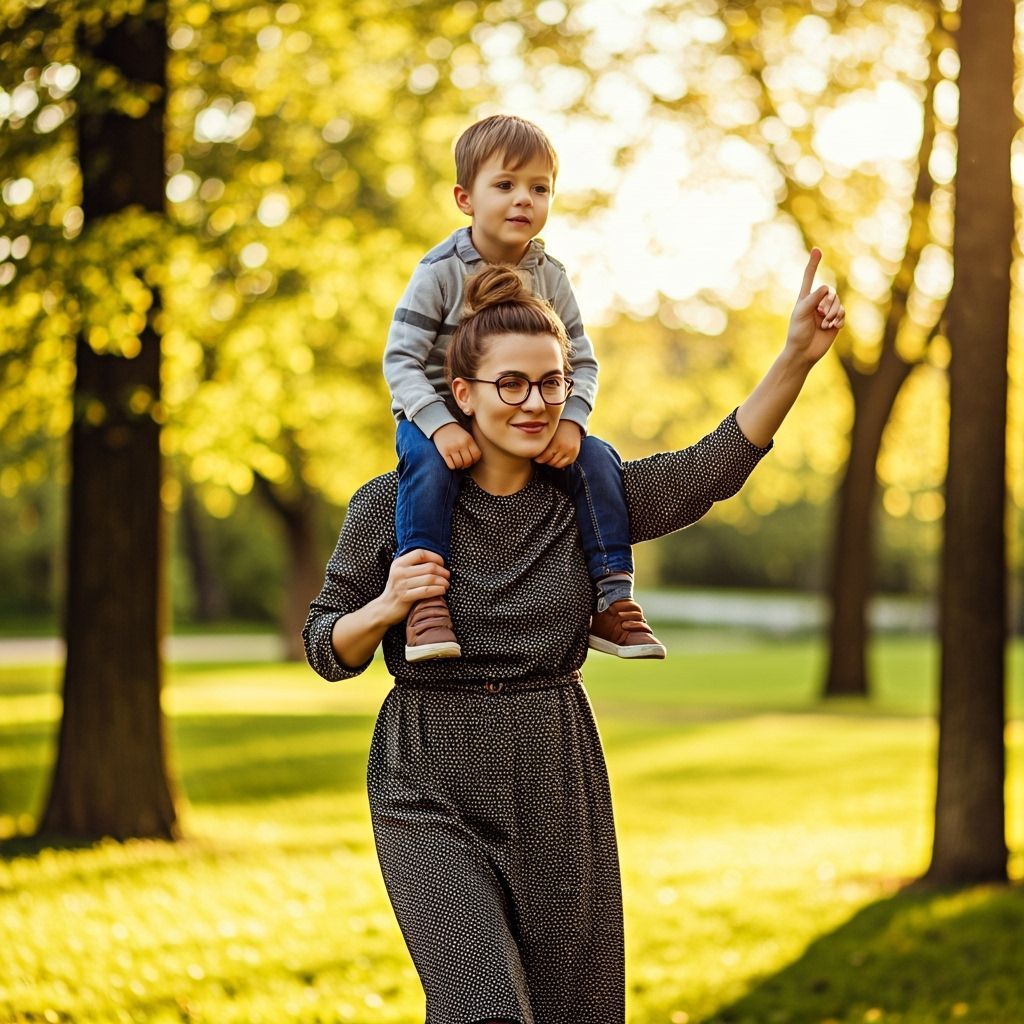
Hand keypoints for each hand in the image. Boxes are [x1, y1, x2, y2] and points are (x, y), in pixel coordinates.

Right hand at [378, 549, 449, 623]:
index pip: (421, 553)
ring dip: (443, 581)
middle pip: (429, 567)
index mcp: (399, 563)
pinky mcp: (405, 597)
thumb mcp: (401, 573)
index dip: (435, 557)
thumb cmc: (398, 589)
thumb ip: (414, 565)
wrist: (385, 608)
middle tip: (447, 576)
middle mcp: (399, 572)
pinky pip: (426, 591)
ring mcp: (401, 585)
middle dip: (442, 571)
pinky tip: (442, 591)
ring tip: (446, 585)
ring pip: (430, 579)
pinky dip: (438, 590)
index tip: (442, 563)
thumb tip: (437, 561)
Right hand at [432, 422, 481, 469]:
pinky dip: (453, 467)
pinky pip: (451, 465)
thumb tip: (474, 461)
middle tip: (464, 464)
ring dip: (459, 466)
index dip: (475, 460)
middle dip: (467, 465)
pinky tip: (452, 463)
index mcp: (468, 440)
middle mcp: (461, 444)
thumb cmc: (456, 434)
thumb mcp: (467, 436)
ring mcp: (452, 448)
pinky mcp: (444, 451)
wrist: (441, 426)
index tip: (471, 461)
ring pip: (459, 464)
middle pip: (468, 461)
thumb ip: (472, 446)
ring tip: (458, 464)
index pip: (476, 455)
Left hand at [534, 419, 582, 468]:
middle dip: (545, 461)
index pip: (544, 458)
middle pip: (551, 462)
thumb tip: (533, 455)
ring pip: (557, 465)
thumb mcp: (548, 435)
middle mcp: (565, 449)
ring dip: (552, 462)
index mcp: (556, 443)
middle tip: (541, 458)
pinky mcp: (574, 455)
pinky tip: (556, 458)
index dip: (538, 459)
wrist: (571, 423)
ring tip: (548, 458)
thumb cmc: (556, 428)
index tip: (535, 458)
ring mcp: (571, 452)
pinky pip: (565, 464)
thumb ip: (542, 445)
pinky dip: (559, 462)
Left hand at [786, 248, 844, 365]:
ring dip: (834, 314)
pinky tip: (831, 328)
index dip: (813, 264)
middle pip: (830, 293)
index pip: (809, 278)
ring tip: (825, 325)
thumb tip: (826, 288)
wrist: (804, 353)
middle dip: (828, 304)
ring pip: (838, 303)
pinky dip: (839, 320)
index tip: (817, 250)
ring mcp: (827, 312)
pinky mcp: (835, 321)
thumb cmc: (798, 333)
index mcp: (805, 298)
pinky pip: (843, 314)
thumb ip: (812, 299)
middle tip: (821, 317)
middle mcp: (817, 303)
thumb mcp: (801, 313)